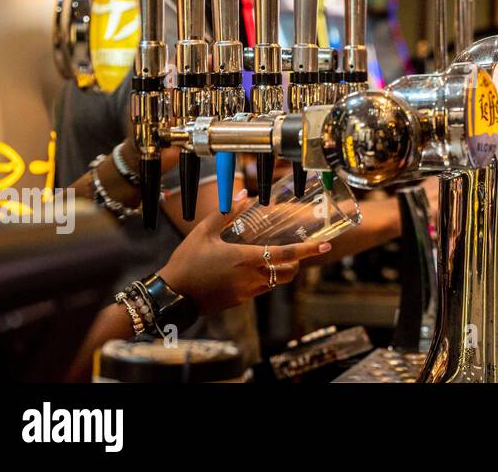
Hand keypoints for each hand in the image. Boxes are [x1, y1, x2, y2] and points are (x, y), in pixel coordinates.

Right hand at [157, 192, 331, 316]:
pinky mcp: (239, 301)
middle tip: (295, 252)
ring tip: (270, 257)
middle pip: (288, 273)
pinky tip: (249, 269)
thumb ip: (227, 213)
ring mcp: (247, 292)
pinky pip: (260, 290)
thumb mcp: (203, 232)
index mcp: (247, 258)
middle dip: (296, 263)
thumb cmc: (186, 262)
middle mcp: (252, 277)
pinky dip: (263, 280)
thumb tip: (245, 196)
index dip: (309, 250)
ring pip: (275, 283)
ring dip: (279, 271)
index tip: (325, 245)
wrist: (172, 296)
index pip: (287, 255)